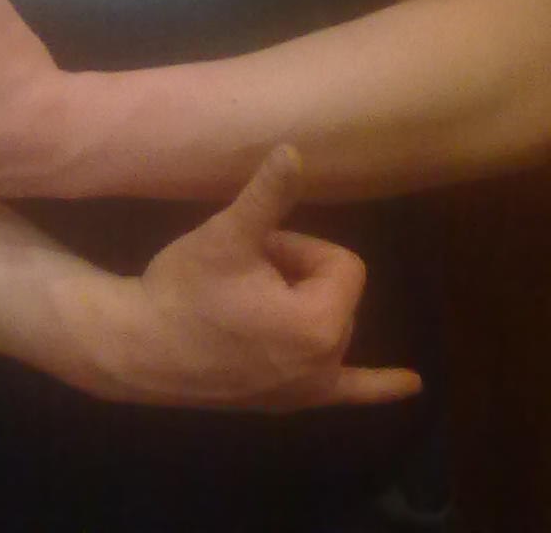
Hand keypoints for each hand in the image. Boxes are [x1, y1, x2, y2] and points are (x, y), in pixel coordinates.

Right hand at [68, 146, 421, 409]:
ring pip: (328, 323)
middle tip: (242, 275)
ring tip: (250, 303)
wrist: (138, 347)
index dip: (297, 247)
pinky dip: (380, 387)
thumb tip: (295, 148)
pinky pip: (348, 394)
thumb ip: (270, 194)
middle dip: (295, 274)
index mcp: (321, 323)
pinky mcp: (289, 402)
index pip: (340, 263)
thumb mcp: (230, 235)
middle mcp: (325, 363)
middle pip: (335, 293)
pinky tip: (413, 385)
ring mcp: (308, 390)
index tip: (253, 252)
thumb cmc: (185, 289)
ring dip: (306, 305)